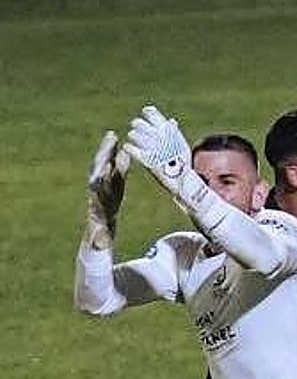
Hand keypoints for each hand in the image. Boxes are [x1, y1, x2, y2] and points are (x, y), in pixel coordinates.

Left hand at [84, 130, 129, 248]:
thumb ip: (100, 239)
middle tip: (109, 140)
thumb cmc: (98, 241)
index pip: (99, 190)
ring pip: (102, 167)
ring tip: (113, 136)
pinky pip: (109, 170)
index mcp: (95, 206)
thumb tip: (98, 242)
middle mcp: (95, 194)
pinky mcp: (106, 187)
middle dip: (103, 157)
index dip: (102, 179)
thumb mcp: (100, 241)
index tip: (106, 168)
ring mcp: (99, 189)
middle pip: (99, 172)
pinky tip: (120, 149)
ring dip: (107, 152)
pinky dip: (113, 159)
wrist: (95, 239)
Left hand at [122, 105, 191, 196]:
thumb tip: (171, 120)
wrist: (182, 180)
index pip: (150, 112)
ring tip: (134, 142)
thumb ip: (174, 131)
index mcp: (168, 129)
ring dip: (133, 138)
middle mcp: (160, 135)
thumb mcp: (182, 144)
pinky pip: (130, 148)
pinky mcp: (145, 158)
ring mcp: (152, 146)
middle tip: (138, 133)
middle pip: (138, 123)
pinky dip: (129, 148)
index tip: (146, 119)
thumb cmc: (183, 163)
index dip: (147, 114)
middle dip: (137, 127)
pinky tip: (129, 150)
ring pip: (132, 135)